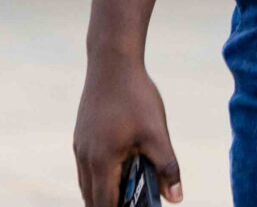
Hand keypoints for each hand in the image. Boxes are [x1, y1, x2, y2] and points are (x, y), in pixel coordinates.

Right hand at [72, 55, 182, 203]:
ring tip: (125, 198)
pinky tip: (116, 173)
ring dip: (103, 194)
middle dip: (109, 206)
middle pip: (92, 197)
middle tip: (131, 204)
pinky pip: (86, 167)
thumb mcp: (157, 133)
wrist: (112, 64)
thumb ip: (167, 167)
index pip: (104, 204)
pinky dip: (98, 178)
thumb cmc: (136, 97)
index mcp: (102, 161)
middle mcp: (85, 157)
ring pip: (87, 183)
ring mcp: (80, 146)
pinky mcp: (81, 136)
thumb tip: (176, 198)